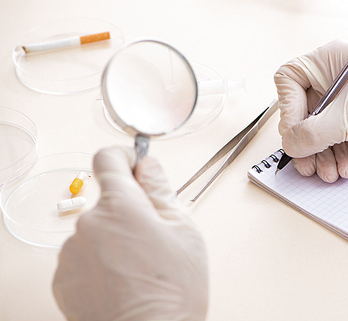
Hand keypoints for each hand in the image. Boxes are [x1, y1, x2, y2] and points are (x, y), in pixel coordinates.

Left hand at [52, 147, 207, 320]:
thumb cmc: (172, 291)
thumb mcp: (183, 231)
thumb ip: (161, 190)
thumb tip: (149, 166)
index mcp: (120, 206)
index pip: (108, 158)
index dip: (124, 158)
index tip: (135, 167)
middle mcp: (88, 224)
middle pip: (108, 202)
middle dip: (130, 212)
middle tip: (153, 238)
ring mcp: (71, 252)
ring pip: (96, 231)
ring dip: (114, 239)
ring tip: (138, 267)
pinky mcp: (63, 278)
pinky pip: (83, 256)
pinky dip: (99, 262)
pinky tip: (121, 282)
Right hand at [274, 39, 347, 182]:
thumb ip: (312, 133)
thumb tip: (289, 145)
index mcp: (328, 61)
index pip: (289, 81)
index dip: (288, 110)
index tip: (296, 134)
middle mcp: (332, 76)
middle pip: (301, 111)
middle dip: (306, 142)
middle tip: (308, 165)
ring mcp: (344, 98)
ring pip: (316, 128)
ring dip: (321, 154)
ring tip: (330, 172)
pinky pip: (333, 137)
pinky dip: (335, 154)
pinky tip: (344, 167)